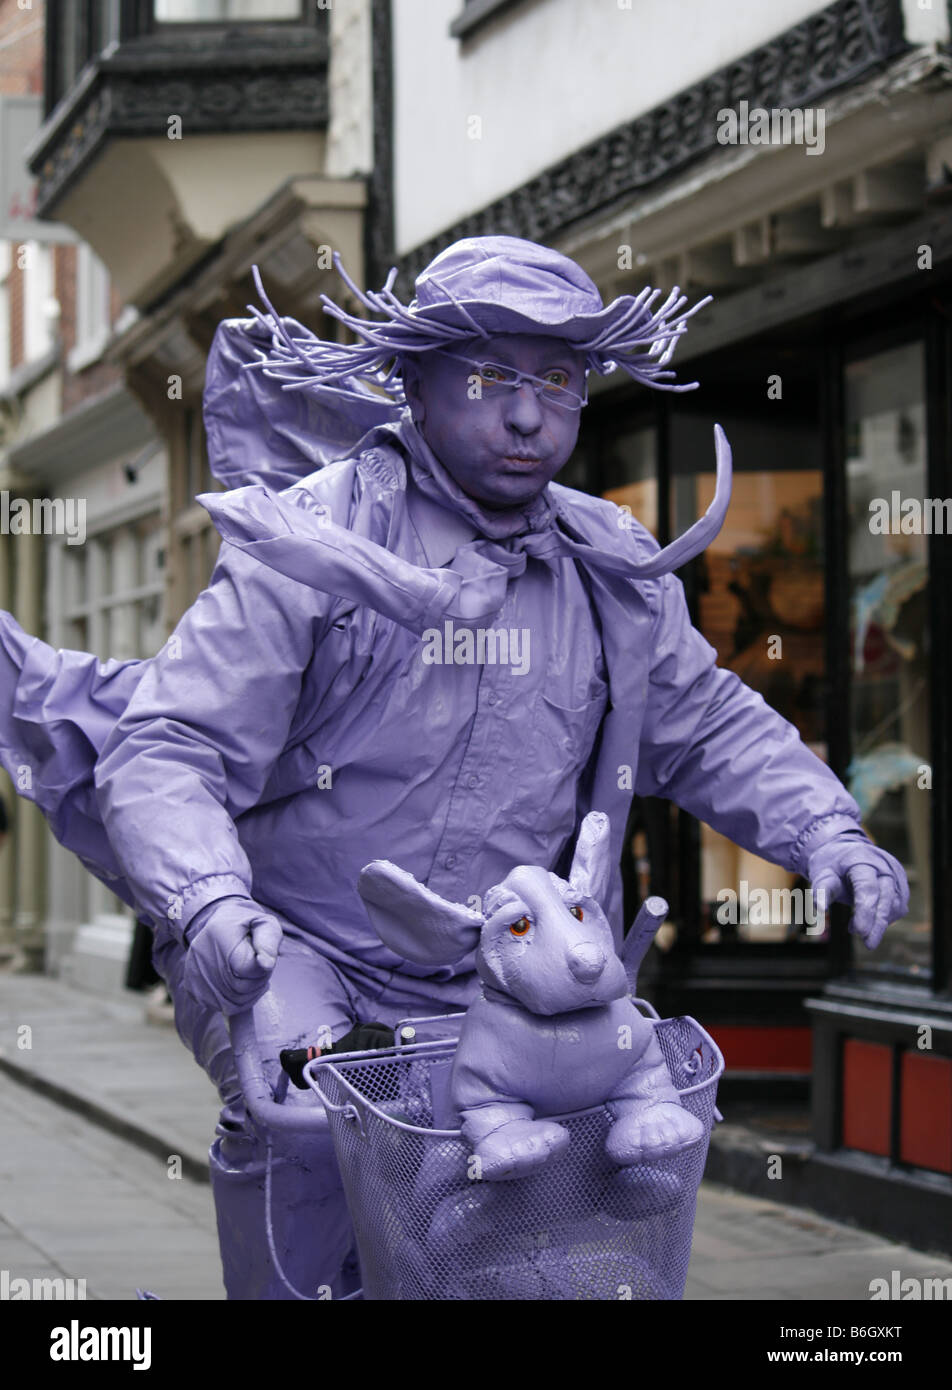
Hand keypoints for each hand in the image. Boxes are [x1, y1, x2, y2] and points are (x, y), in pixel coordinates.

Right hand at [182, 895, 281, 1014]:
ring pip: (233, 1003)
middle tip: (257, 965)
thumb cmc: (247, 925)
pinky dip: (238, 1001)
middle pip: (240, 988)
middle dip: (257, 980)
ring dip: (249, 992)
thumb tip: (266, 964)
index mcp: (219, 935)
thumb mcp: (264, 923)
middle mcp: (201, 956)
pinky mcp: (194, 990)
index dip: (261, 968)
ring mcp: (194, 975)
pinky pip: (224, 1007)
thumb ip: (269, 940)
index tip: (262, 957)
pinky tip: (239, 983)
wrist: (216, 924)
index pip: (246, 968)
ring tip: (248, 973)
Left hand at [807, 831, 908, 950]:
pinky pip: (898, 905)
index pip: (868, 889)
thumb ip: (821, 890)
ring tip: (855, 927)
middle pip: (886, 899)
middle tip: (868, 944)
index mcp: (863, 860)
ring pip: (896, 904)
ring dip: (880, 921)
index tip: (859, 932)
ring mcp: (896, 874)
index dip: (865, 912)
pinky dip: (886, 917)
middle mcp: (884, 866)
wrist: (844, 850)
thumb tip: (819, 910)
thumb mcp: (821, 873)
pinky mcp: (901, 884)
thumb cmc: (831, 863)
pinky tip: (868, 920)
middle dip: (878, 924)